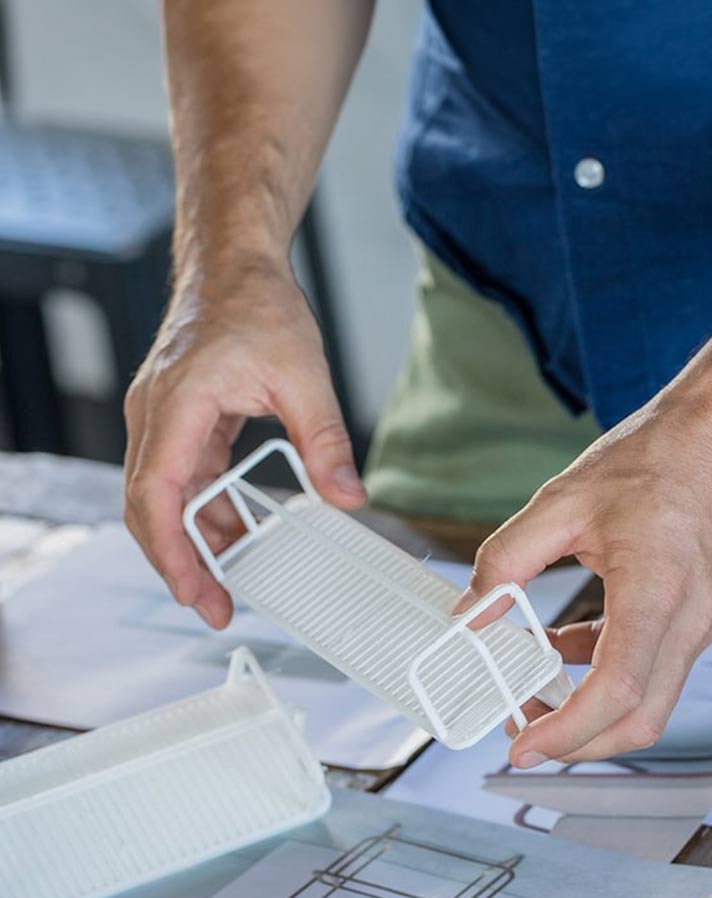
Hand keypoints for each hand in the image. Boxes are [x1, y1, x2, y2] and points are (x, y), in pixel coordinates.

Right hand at [124, 258, 364, 627]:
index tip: (195, 591)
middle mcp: (156, 416)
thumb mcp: (305, 376)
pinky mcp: (178, 421)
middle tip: (214, 605)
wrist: (236, 264)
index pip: (157, 495)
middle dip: (178, 562)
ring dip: (194, 540)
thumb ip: (325, 441)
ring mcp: (162, 420)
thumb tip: (347, 497)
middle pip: (149, 508)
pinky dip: (205, 510)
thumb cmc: (258, 304)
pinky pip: (183, 479)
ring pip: (164, 497)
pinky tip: (236, 533)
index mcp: (177, 406)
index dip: (172, 551)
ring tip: (230, 580)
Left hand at [454, 384, 711, 765]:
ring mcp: (701, 622)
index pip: (616, 691)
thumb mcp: (561, 500)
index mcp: (659, 590)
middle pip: (639, 720)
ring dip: (591, 712)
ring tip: (535, 695)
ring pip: (649, 702)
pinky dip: (606, 675)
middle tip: (525, 735)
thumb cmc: (659, 455)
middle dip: (578, 742)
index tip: (522, 746)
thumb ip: (506, 559)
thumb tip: (472, 612)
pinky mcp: (698, 616)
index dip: (567, 732)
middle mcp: (691, 618)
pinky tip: (565, 648)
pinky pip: (652, 669)